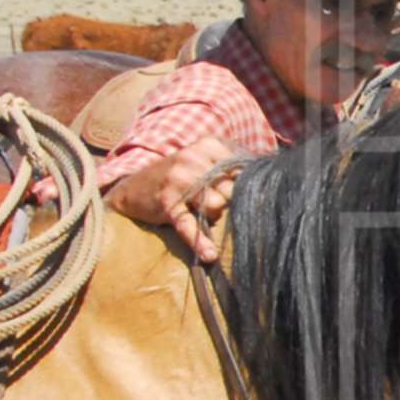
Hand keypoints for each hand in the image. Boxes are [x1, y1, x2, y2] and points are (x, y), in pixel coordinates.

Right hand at [107, 135, 242, 263]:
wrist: (133, 187)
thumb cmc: (177, 176)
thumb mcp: (204, 161)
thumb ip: (232, 166)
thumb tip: (266, 180)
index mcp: (208, 145)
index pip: (242, 168)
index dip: (245, 184)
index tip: (247, 192)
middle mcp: (193, 159)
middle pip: (232, 188)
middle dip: (229, 200)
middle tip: (215, 201)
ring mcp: (179, 181)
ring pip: (216, 205)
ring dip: (213, 214)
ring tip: (199, 209)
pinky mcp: (168, 204)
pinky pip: (189, 225)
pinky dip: (199, 241)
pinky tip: (209, 254)